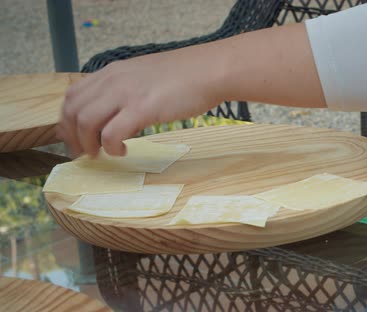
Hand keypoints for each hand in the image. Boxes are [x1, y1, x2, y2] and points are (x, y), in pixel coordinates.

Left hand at [57, 46, 223, 156]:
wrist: (210, 71)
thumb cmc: (186, 76)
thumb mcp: (146, 75)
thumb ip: (127, 88)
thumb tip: (118, 112)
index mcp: (113, 72)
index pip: (73, 96)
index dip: (68, 121)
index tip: (76, 139)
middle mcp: (114, 80)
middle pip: (73, 111)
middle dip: (73, 137)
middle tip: (85, 154)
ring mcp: (126, 94)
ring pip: (86, 122)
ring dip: (89, 144)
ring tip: (102, 154)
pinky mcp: (142, 109)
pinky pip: (111, 134)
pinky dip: (111, 147)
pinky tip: (123, 151)